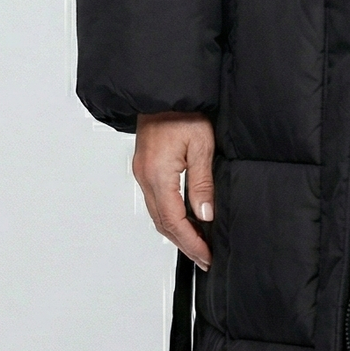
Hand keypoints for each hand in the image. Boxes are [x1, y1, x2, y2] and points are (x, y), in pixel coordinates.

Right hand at [133, 112, 214, 269]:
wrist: (163, 91)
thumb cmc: (182, 111)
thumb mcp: (201, 145)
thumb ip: (202, 182)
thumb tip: (205, 215)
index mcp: (157, 174)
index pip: (174, 220)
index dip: (191, 242)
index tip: (206, 256)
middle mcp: (145, 177)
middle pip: (162, 223)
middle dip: (184, 244)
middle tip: (204, 259)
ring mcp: (142, 173)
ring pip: (157, 214)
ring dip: (177, 232)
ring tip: (198, 245)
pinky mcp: (145, 168)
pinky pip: (156, 201)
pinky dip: (170, 217)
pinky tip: (185, 221)